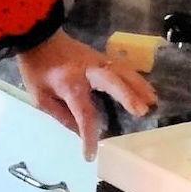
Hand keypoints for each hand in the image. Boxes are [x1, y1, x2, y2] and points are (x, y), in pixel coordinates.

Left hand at [16, 28, 156, 160]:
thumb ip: (62, 116)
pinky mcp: (102, 57)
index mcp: (69, 84)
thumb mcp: (40, 97)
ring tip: (153, 103)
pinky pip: (123, 68)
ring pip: (123, 72)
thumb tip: (82, 134)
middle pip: (111, 81)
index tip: (90, 155)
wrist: (38, 37)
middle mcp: (87, 71)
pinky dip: (137, 79)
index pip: (83, 113)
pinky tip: (147, 90)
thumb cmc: (37, 69)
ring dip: (139, 87)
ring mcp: (97, 61)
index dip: (89, 135)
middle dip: (127, 95)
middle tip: (142, 111)